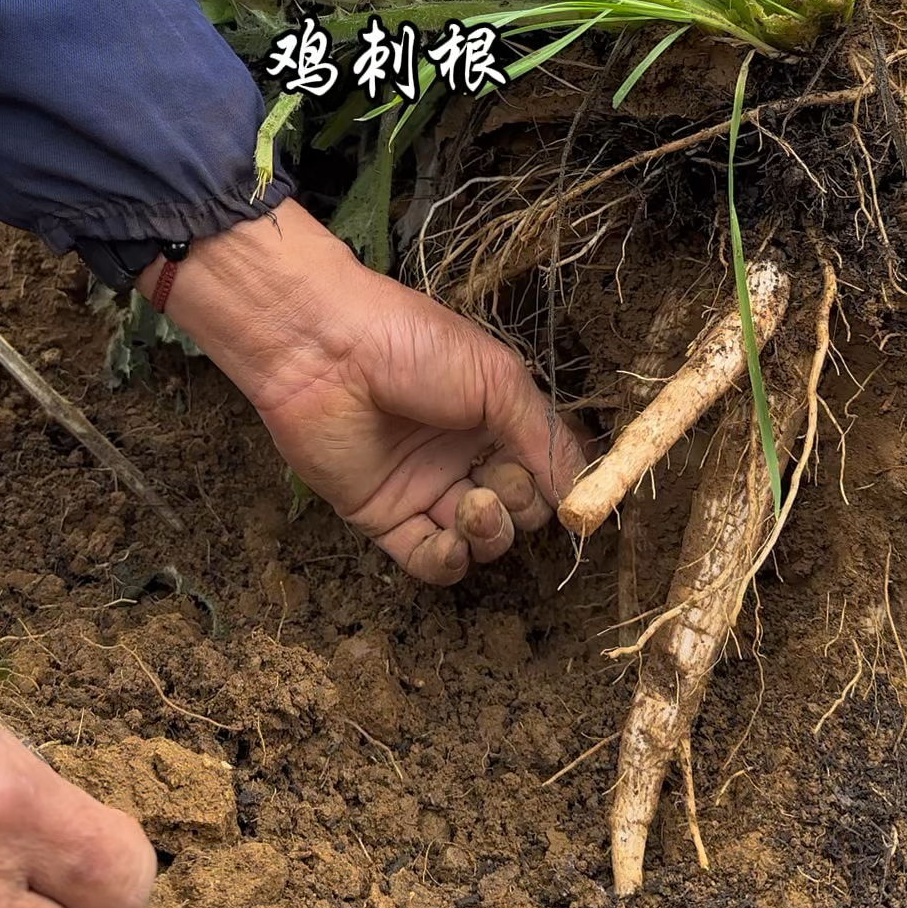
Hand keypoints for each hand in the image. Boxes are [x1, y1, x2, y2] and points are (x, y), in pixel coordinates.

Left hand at [142, 200, 585, 584]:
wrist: (322, 350)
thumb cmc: (413, 346)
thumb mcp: (496, 380)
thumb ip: (545, 439)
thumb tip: (584, 493)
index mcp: (497, 414)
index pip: (549, 466)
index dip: (564, 485)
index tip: (574, 496)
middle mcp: (466, 453)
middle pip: (521, 508)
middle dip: (524, 504)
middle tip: (500, 477)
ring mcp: (426, 487)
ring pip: (482, 539)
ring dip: (490, 534)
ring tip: (474, 504)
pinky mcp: (384, 517)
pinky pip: (431, 560)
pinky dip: (450, 560)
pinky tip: (452, 538)